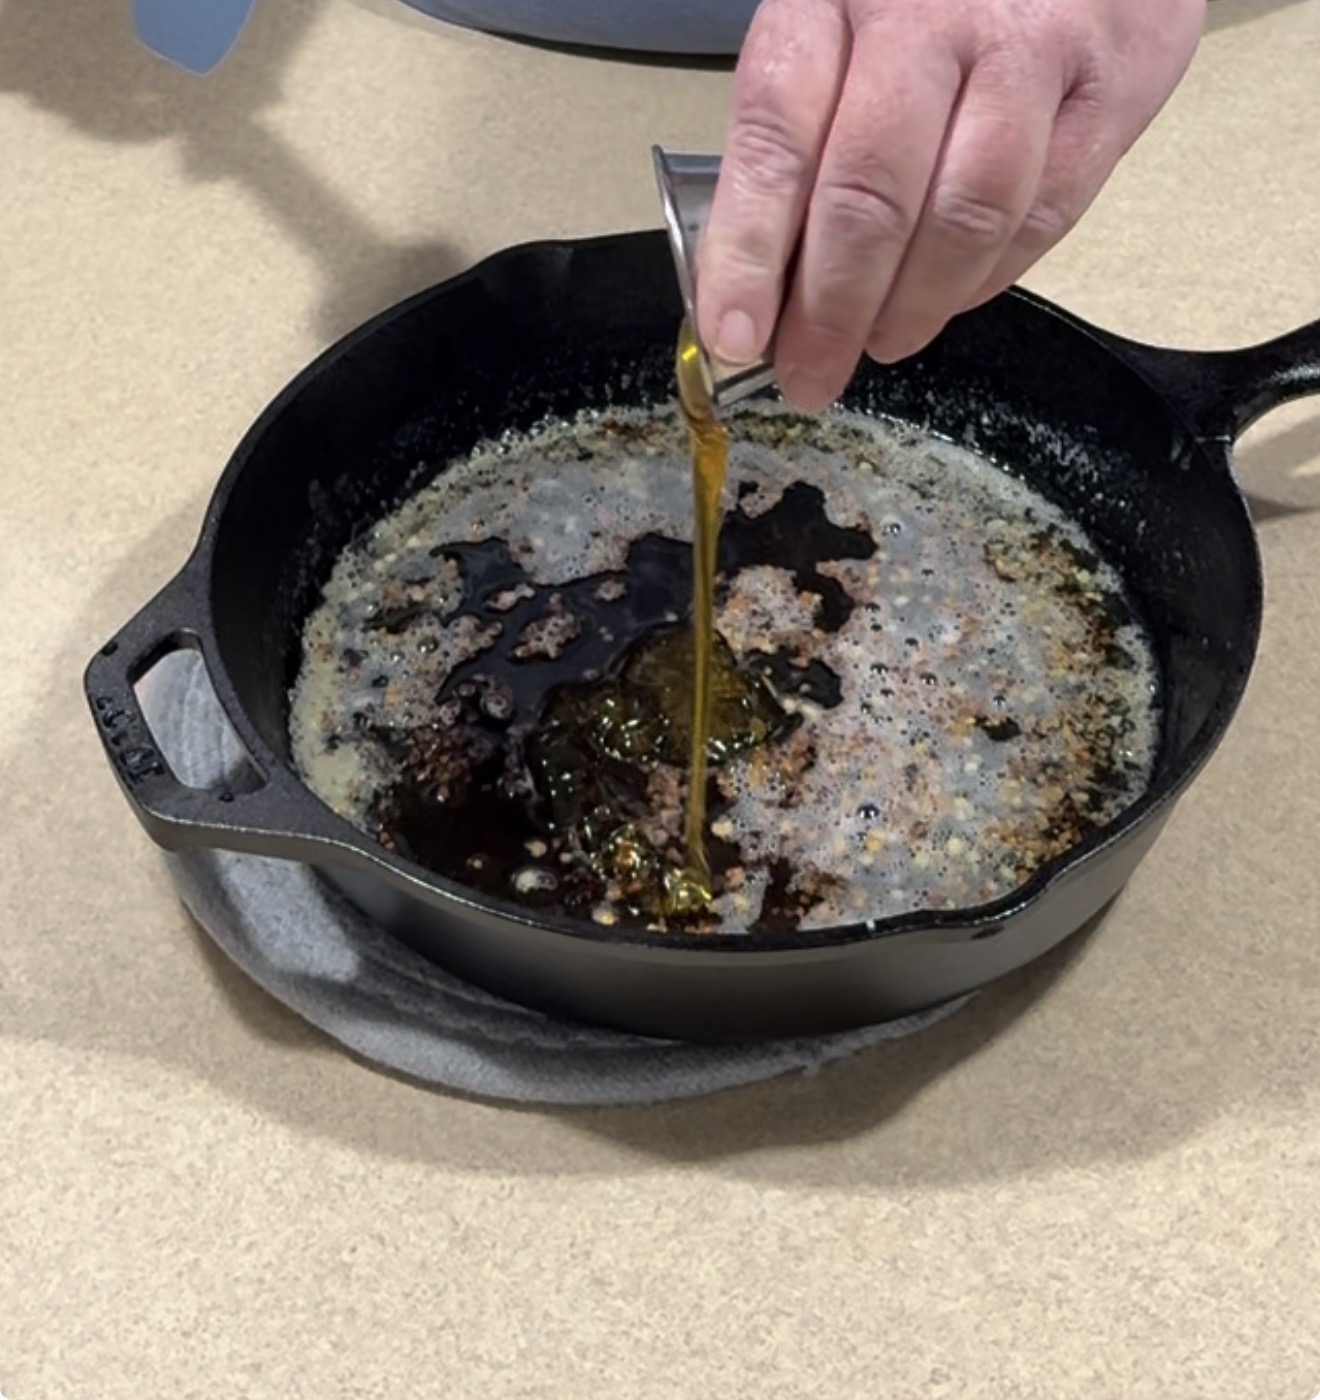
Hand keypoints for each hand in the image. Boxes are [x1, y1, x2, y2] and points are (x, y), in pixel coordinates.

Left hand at [695, 0, 1205, 410]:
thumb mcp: (843, 26)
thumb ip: (801, 137)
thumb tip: (762, 287)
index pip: (776, 136)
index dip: (748, 252)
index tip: (734, 338)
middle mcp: (930, 12)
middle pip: (870, 193)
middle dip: (830, 312)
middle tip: (808, 377)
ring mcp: (1030, 43)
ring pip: (964, 213)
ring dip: (913, 305)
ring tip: (882, 344)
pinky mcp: (1114, 81)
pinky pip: (1044, 212)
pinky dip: (989, 278)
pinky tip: (951, 299)